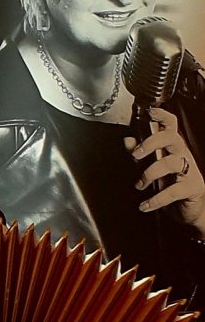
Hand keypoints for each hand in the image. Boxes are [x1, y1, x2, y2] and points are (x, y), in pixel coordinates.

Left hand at [125, 106, 204, 236]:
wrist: (187, 210)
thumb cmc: (169, 184)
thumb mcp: (150, 167)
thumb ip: (138, 154)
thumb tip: (127, 140)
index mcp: (171, 147)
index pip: (171, 126)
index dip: (162, 116)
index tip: (150, 111)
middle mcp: (182, 155)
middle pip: (172, 138)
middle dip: (151, 142)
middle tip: (136, 154)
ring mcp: (190, 171)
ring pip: (171, 163)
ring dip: (149, 174)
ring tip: (139, 185)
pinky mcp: (193, 188)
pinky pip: (173, 191)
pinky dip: (156, 199)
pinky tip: (145, 205)